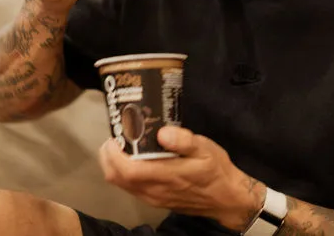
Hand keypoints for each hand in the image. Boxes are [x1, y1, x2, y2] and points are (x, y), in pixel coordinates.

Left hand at [99, 126, 264, 231]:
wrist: (226, 198)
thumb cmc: (216, 170)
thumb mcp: (205, 149)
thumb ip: (184, 140)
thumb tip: (162, 133)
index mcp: (165, 176)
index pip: (127, 170)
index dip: (113, 154)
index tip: (114, 136)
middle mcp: (154, 190)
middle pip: (116, 178)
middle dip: (108, 157)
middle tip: (114, 137)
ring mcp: (153, 198)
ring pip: (120, 184)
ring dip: (113, 166)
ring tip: (121, 145)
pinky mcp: (155, 201)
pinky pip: (130, 188)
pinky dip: (123, 174)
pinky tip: (133, 160)